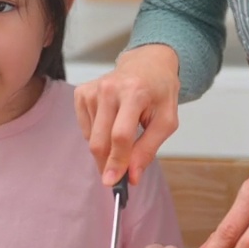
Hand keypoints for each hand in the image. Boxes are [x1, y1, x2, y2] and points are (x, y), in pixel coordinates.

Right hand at [74, 45, 180, 186]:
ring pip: (91, 138)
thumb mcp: (166, 121)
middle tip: (118, 175)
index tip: (113, 182)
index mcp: (134, 92)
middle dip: (107, 163)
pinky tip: (111, 122)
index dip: (117, 162)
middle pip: (100, 140)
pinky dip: (97, 135)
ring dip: (106, 148)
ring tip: (124, 133)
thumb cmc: (159, 92)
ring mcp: (93, 89)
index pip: (120, 135)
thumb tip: (132, 176)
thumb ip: (148, 149)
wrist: (147, 64)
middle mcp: (109, 88)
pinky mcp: (82, 92)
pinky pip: (85, 129)